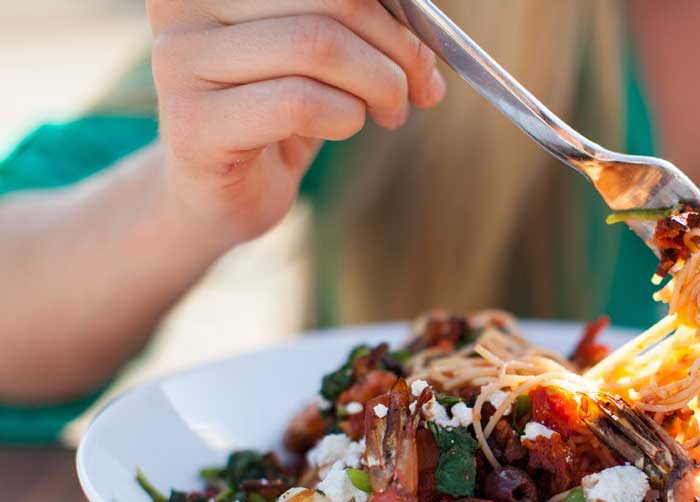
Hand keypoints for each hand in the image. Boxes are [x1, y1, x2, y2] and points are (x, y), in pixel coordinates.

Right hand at [148, 0, 444, 249]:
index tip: (423, 46)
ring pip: (317, 45)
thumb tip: (426, 21)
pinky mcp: (192, 124)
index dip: (391, 6)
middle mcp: (185, 4)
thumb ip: (356, 20)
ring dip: (379, 86)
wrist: (220, 192)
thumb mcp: (319, 51)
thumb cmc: (275, 111)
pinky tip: (348, 126)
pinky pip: (298, 102)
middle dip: (397, 47)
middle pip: (330, 0)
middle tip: (420, 86)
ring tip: (390, 112)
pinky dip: (346, 116)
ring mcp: (180, 63)